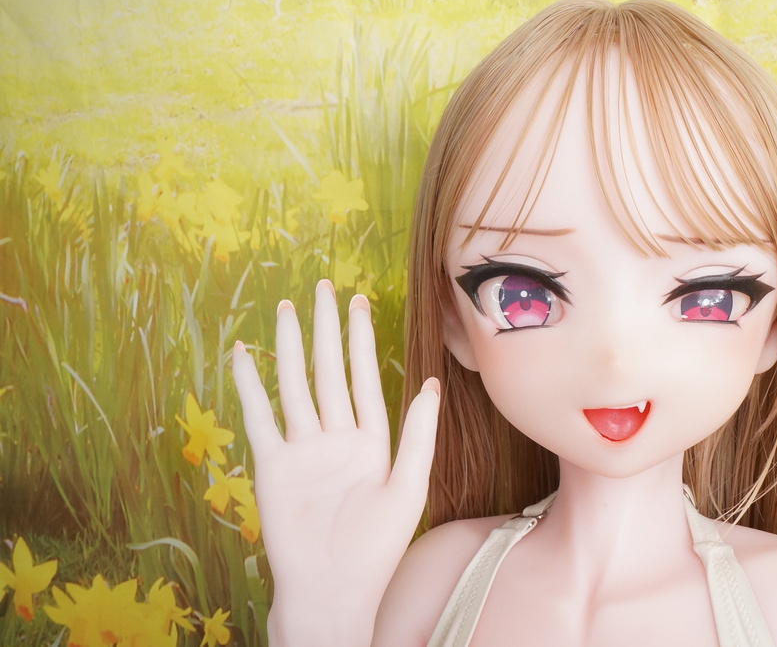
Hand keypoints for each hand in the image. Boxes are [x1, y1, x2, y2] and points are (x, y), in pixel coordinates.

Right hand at [231, 280, 437, 644]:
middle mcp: (335, 438)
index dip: (361, 341)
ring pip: (295, 386)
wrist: (333, 589)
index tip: (360, 303)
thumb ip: (418, 435)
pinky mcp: (273, 465)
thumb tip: (432, 385)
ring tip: (287, 308)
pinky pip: (260, 417)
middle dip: (327, 330)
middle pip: (329, 372)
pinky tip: (244, 354)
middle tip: (324, 287)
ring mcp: (302, 449)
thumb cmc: (376, 546)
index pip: (364, 378)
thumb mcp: (408, 486)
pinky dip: (250, 385)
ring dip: (291, 348)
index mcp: (371, 441)